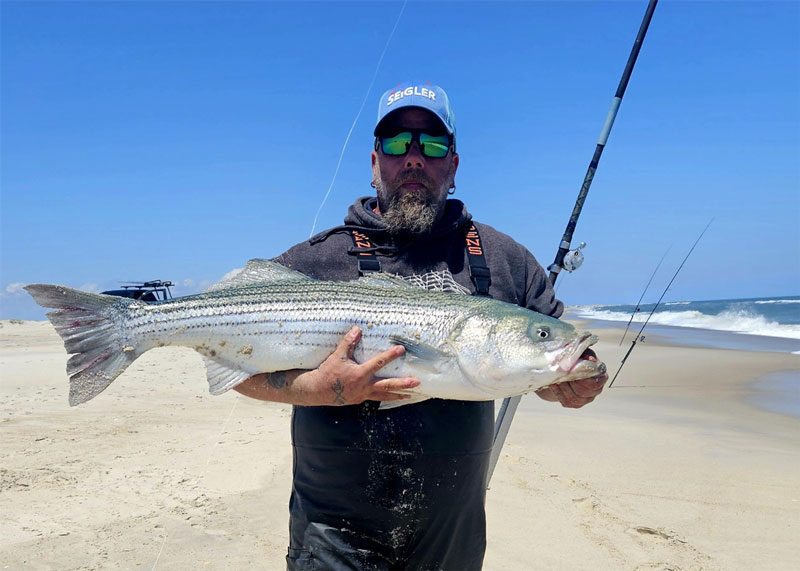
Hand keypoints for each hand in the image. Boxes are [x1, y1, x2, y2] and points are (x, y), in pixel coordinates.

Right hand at [293, 326, 419, 405]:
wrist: (317, 391)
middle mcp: (364, 386)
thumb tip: (357, 329)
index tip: (401, 350)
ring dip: (398, 394)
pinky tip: (393, 396)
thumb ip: (348, 343)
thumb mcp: (337, 356)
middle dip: (403, 384)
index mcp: (359, 374)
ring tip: (411, 394)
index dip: (390, 355)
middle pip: (387, 385)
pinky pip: (376, 398)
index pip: (378, 363)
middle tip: (416, 382)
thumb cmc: (327, 372)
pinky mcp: (359, 399)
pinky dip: (386, 397)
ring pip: (384, 395)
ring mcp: (363, 394)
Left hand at [535, 349, 607, 408]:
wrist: (565, 370)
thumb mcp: (582, 353)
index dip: (584, 378)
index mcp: (601, 377)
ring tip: (556, 379)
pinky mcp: (576, 404)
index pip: (596, 382)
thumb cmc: (577, 360)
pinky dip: (559, 393)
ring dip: (564, 388)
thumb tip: (590, 359)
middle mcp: (596, 390)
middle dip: (571, 383)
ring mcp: (586, 399)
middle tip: (562, 375)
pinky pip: (567, 402)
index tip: (573, 371)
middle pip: (584, 392)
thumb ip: (586, 355)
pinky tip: (554, 385)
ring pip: (575, 398)